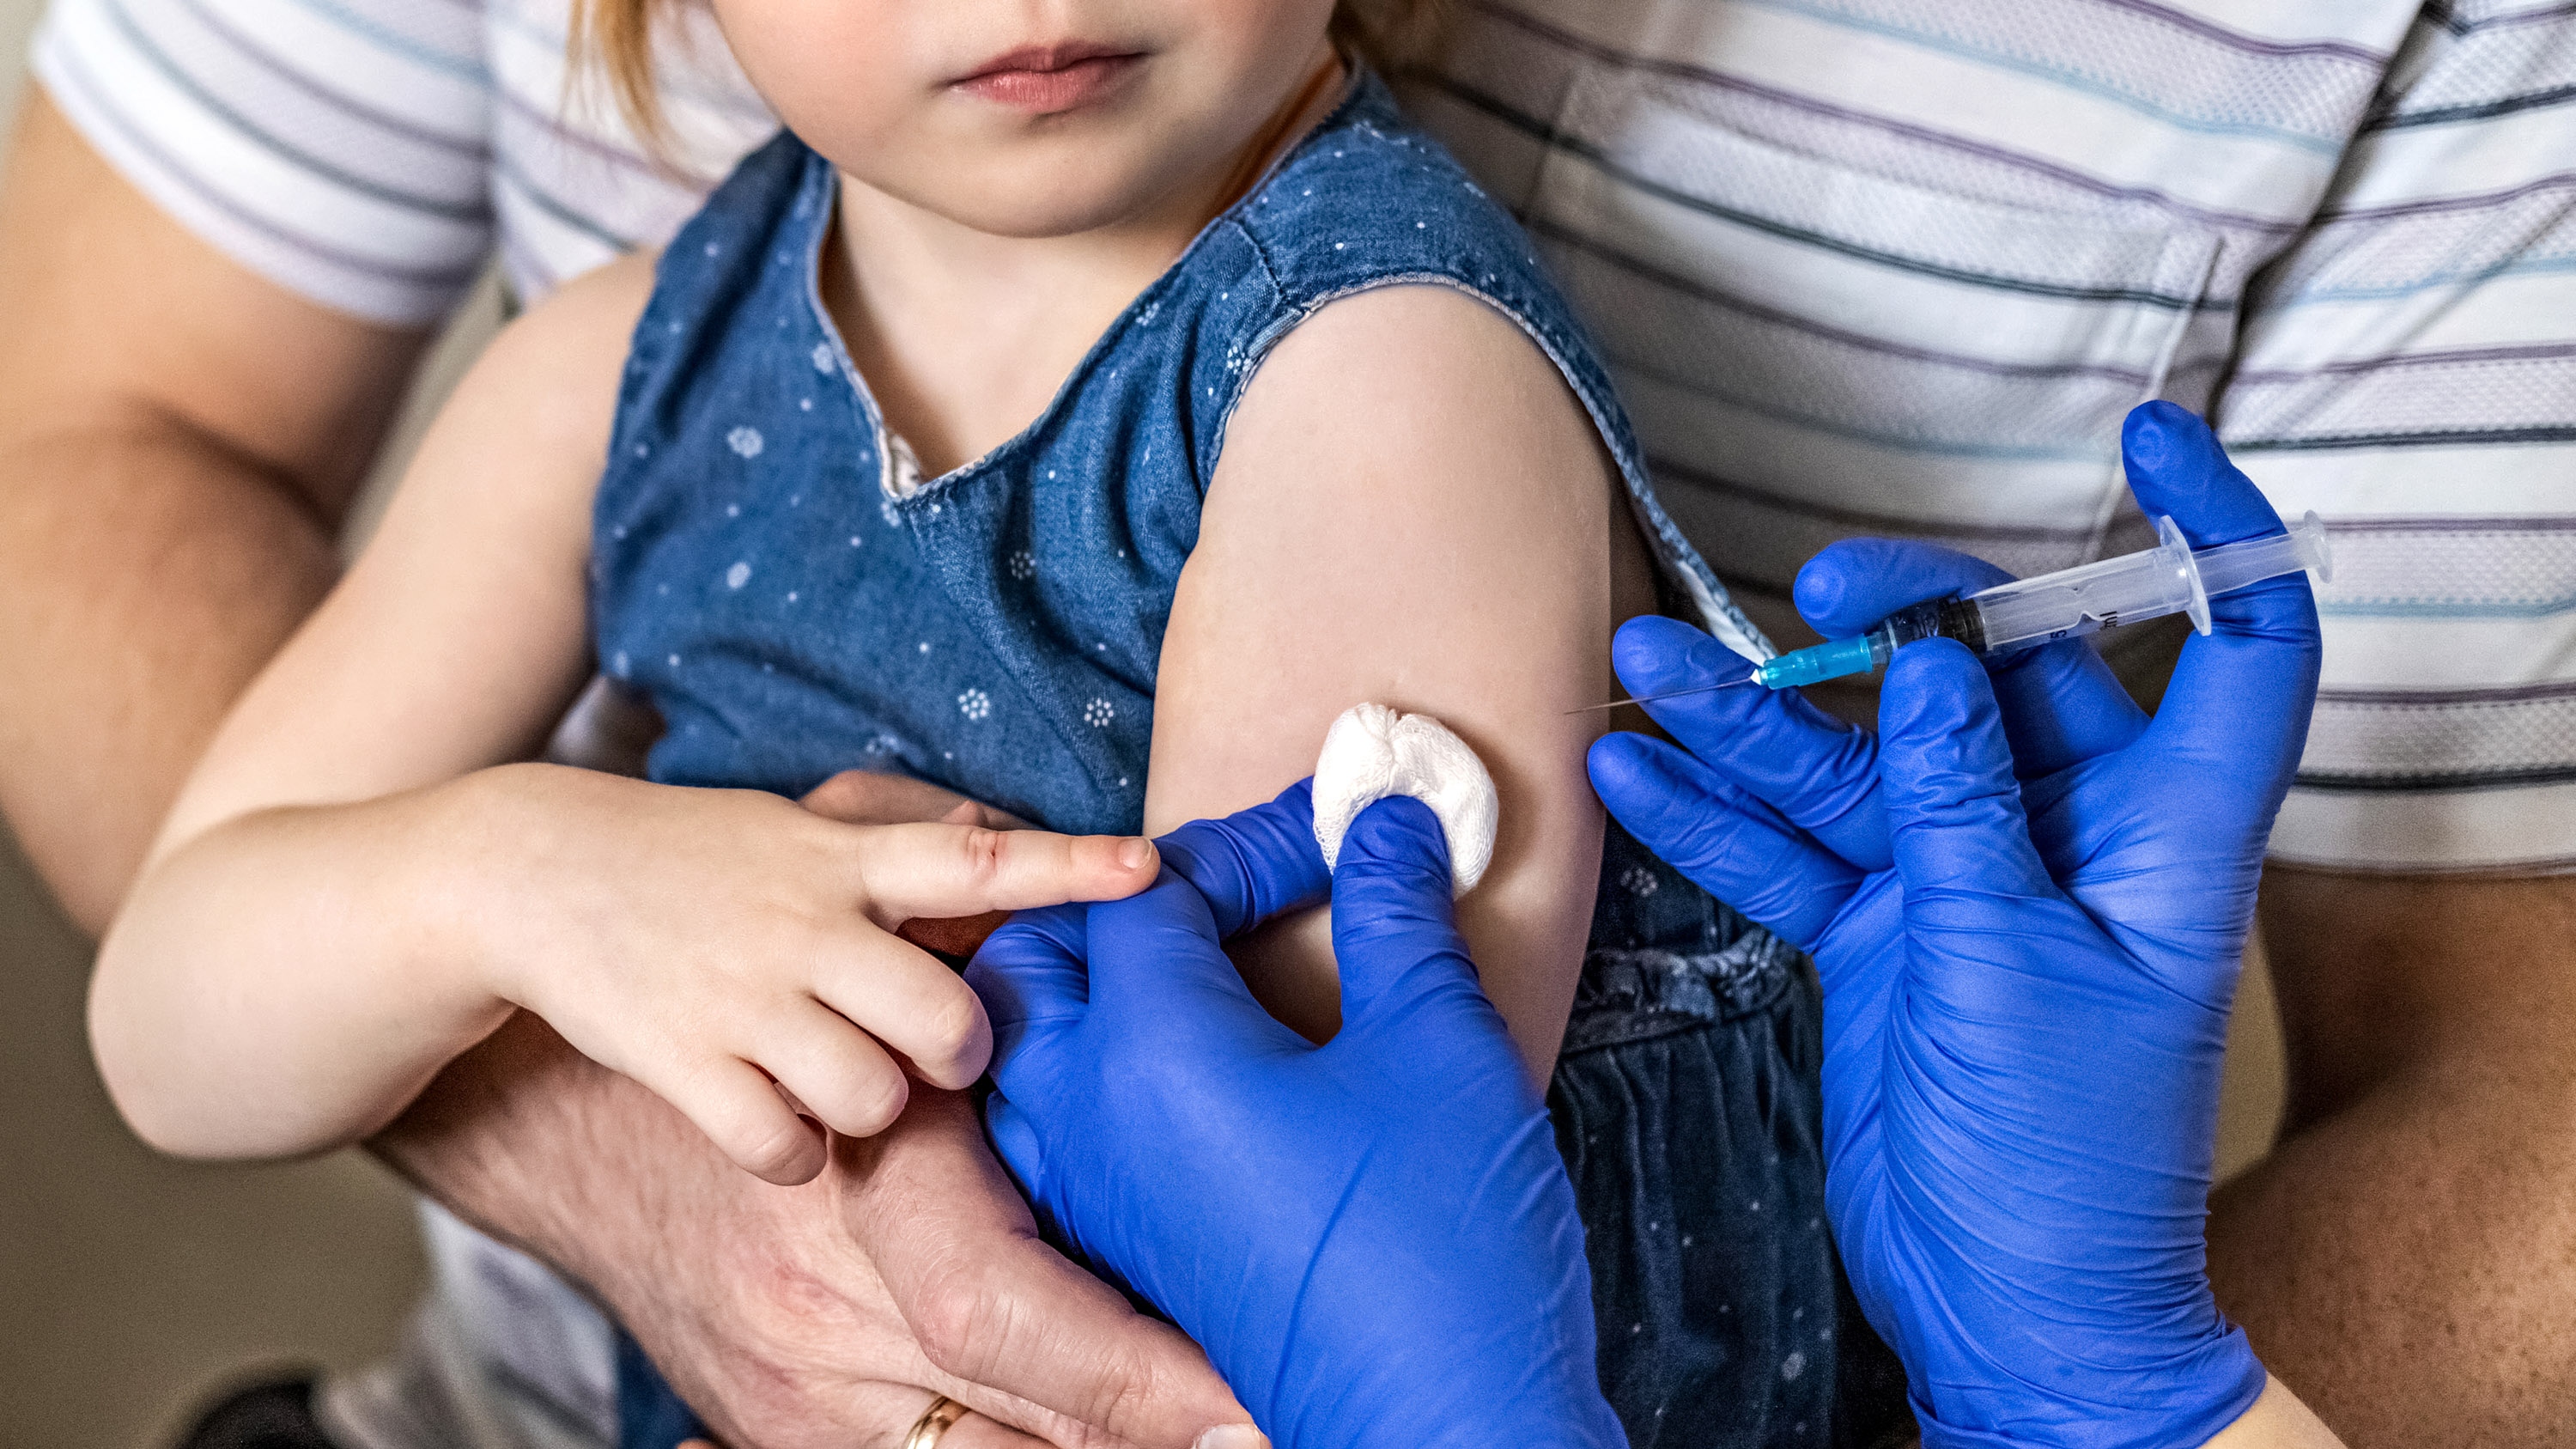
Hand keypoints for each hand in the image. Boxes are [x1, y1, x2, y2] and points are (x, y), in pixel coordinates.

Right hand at [390, 768, 1252, 1448]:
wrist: (528, 871)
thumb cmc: (691, 855)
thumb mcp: (797, 826)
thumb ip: (897, 838)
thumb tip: (993, 833)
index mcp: (843, 858)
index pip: (978, 859)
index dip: (1069, 867)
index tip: (1148, 869)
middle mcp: (806, 924)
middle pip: (947, 1021)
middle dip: (960, 1057)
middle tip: (937, 1055)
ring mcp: (744, 996)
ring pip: (872, 1097)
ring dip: (871, 1110)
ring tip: (833, 1080)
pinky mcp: (683, 1064)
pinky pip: (784, 1149)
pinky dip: (790, 1153)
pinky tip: (770, 1120)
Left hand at [969, 785, 1623, 1448]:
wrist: (1447, 1425)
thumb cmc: (1444, 1242)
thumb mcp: (1439, 1044)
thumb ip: (1396, 914)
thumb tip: (1386, 821)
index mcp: (1152, 1054)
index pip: (1156, 892)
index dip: (1252, 842)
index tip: (1341, 833)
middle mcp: (1091, 1122)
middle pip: (1038, 963)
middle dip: (1120, 903)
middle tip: (1229, 890)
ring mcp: (1097, 1197)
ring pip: (1031, 1055)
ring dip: (1094, 990)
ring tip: (1199, 968)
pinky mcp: (1130, 1252)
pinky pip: (1059, 1131)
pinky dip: (1102, 1072)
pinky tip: (1199, 1070)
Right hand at [1587, 403, 2317, 1446]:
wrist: (2008, 1309)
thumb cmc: (2068, 1165)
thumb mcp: (2012, 964)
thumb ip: (1961, 809)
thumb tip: (1930, 671)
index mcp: (2164, 833)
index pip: (2235, 645)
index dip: (2210, 532)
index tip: (2149, 443)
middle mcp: (2064, 838)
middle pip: (1987, 683)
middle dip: (1884, 631)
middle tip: (1800, 604)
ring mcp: (1963, 885)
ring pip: (1855, 766)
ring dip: (1750, 725)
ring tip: (1647, 670)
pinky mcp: (1883, 939)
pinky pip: (1794, 853)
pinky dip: (1718, 820)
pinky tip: (1638, 779)